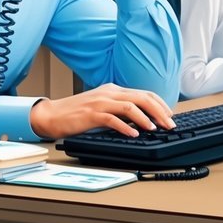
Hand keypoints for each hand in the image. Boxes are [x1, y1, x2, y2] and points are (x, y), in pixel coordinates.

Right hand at [28, 84, 174, 139]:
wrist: (53, 115)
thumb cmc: (77, 113)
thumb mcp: (102, 106)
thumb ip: (120, 108)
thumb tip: (142, 119)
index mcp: (113, 89)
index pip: (144, 93)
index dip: (160, 104)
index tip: (170, 115)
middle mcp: (109, 93)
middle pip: (141, 98)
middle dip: (159, 111)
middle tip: (170, 124)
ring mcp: (100, 102)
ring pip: (130, 106)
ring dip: (145, 118)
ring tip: (155, 128)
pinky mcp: (91, 114)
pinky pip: (112, 119)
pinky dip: (125, 126)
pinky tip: (133, 134)